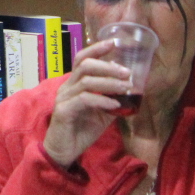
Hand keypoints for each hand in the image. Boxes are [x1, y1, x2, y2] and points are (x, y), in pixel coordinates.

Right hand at [41, 50, 133, 169]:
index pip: (82, 59)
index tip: (114, 42)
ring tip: (126, 87)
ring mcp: (64, 98)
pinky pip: (85, 99)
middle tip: (127, 72)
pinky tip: (115, 104)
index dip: (97, 49)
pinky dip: (102, 100)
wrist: (64, 152)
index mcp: (74, 84)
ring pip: (86, 81)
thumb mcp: (102, 114)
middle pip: (85, 65)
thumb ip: (112, 100)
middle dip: (108, 66)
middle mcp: (67, 87)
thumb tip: (130, 89)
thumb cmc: (82, 131)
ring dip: (109, 82)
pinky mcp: (64, 111)